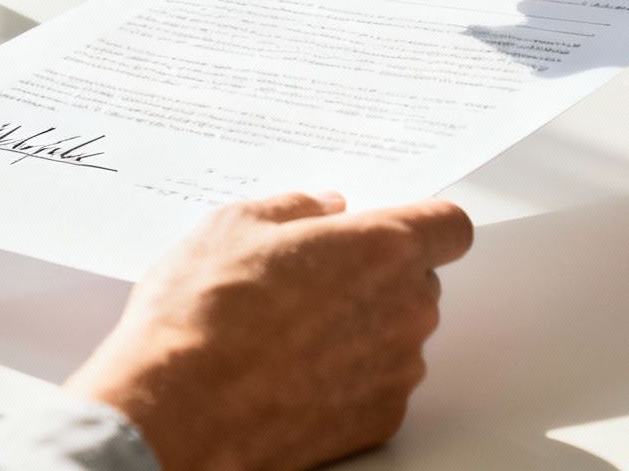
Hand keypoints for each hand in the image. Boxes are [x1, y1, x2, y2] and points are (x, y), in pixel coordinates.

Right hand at [64, 192, 472, 470]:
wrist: (179, 410)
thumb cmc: (204, 315)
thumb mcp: (235, 225)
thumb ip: (296, 207)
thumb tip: (323, 207)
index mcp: (381, 248)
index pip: (449, 225)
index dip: (423, 224)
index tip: (393, 228)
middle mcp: (405, 309)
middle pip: (420, 280)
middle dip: (378, 276)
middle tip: (313, 280)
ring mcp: (396, 370)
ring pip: (398, 334)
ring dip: (363, 328)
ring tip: (290, 333)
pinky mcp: (379, 420)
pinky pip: (379, 385)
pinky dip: (349, 378)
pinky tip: (293, 374)